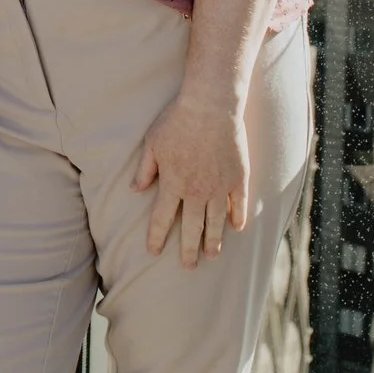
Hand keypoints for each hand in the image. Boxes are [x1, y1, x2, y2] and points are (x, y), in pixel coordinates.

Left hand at [130, 89, 248, 269]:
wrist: (211, 105)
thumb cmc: (177, 121)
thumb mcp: (152, 143)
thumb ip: (144, 169)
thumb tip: (135, 190)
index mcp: (172, 183)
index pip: (162, 218)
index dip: (157, 237)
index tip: (153, 251)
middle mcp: (196, 191)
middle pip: (192, 228)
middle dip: (188, 249)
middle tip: (188, 266)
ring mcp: (219, 186)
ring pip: (216, 222)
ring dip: (213, 241)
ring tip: (211, 256)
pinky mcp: (238, 178)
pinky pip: (238, 204)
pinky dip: (237, 218)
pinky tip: (236, 228)